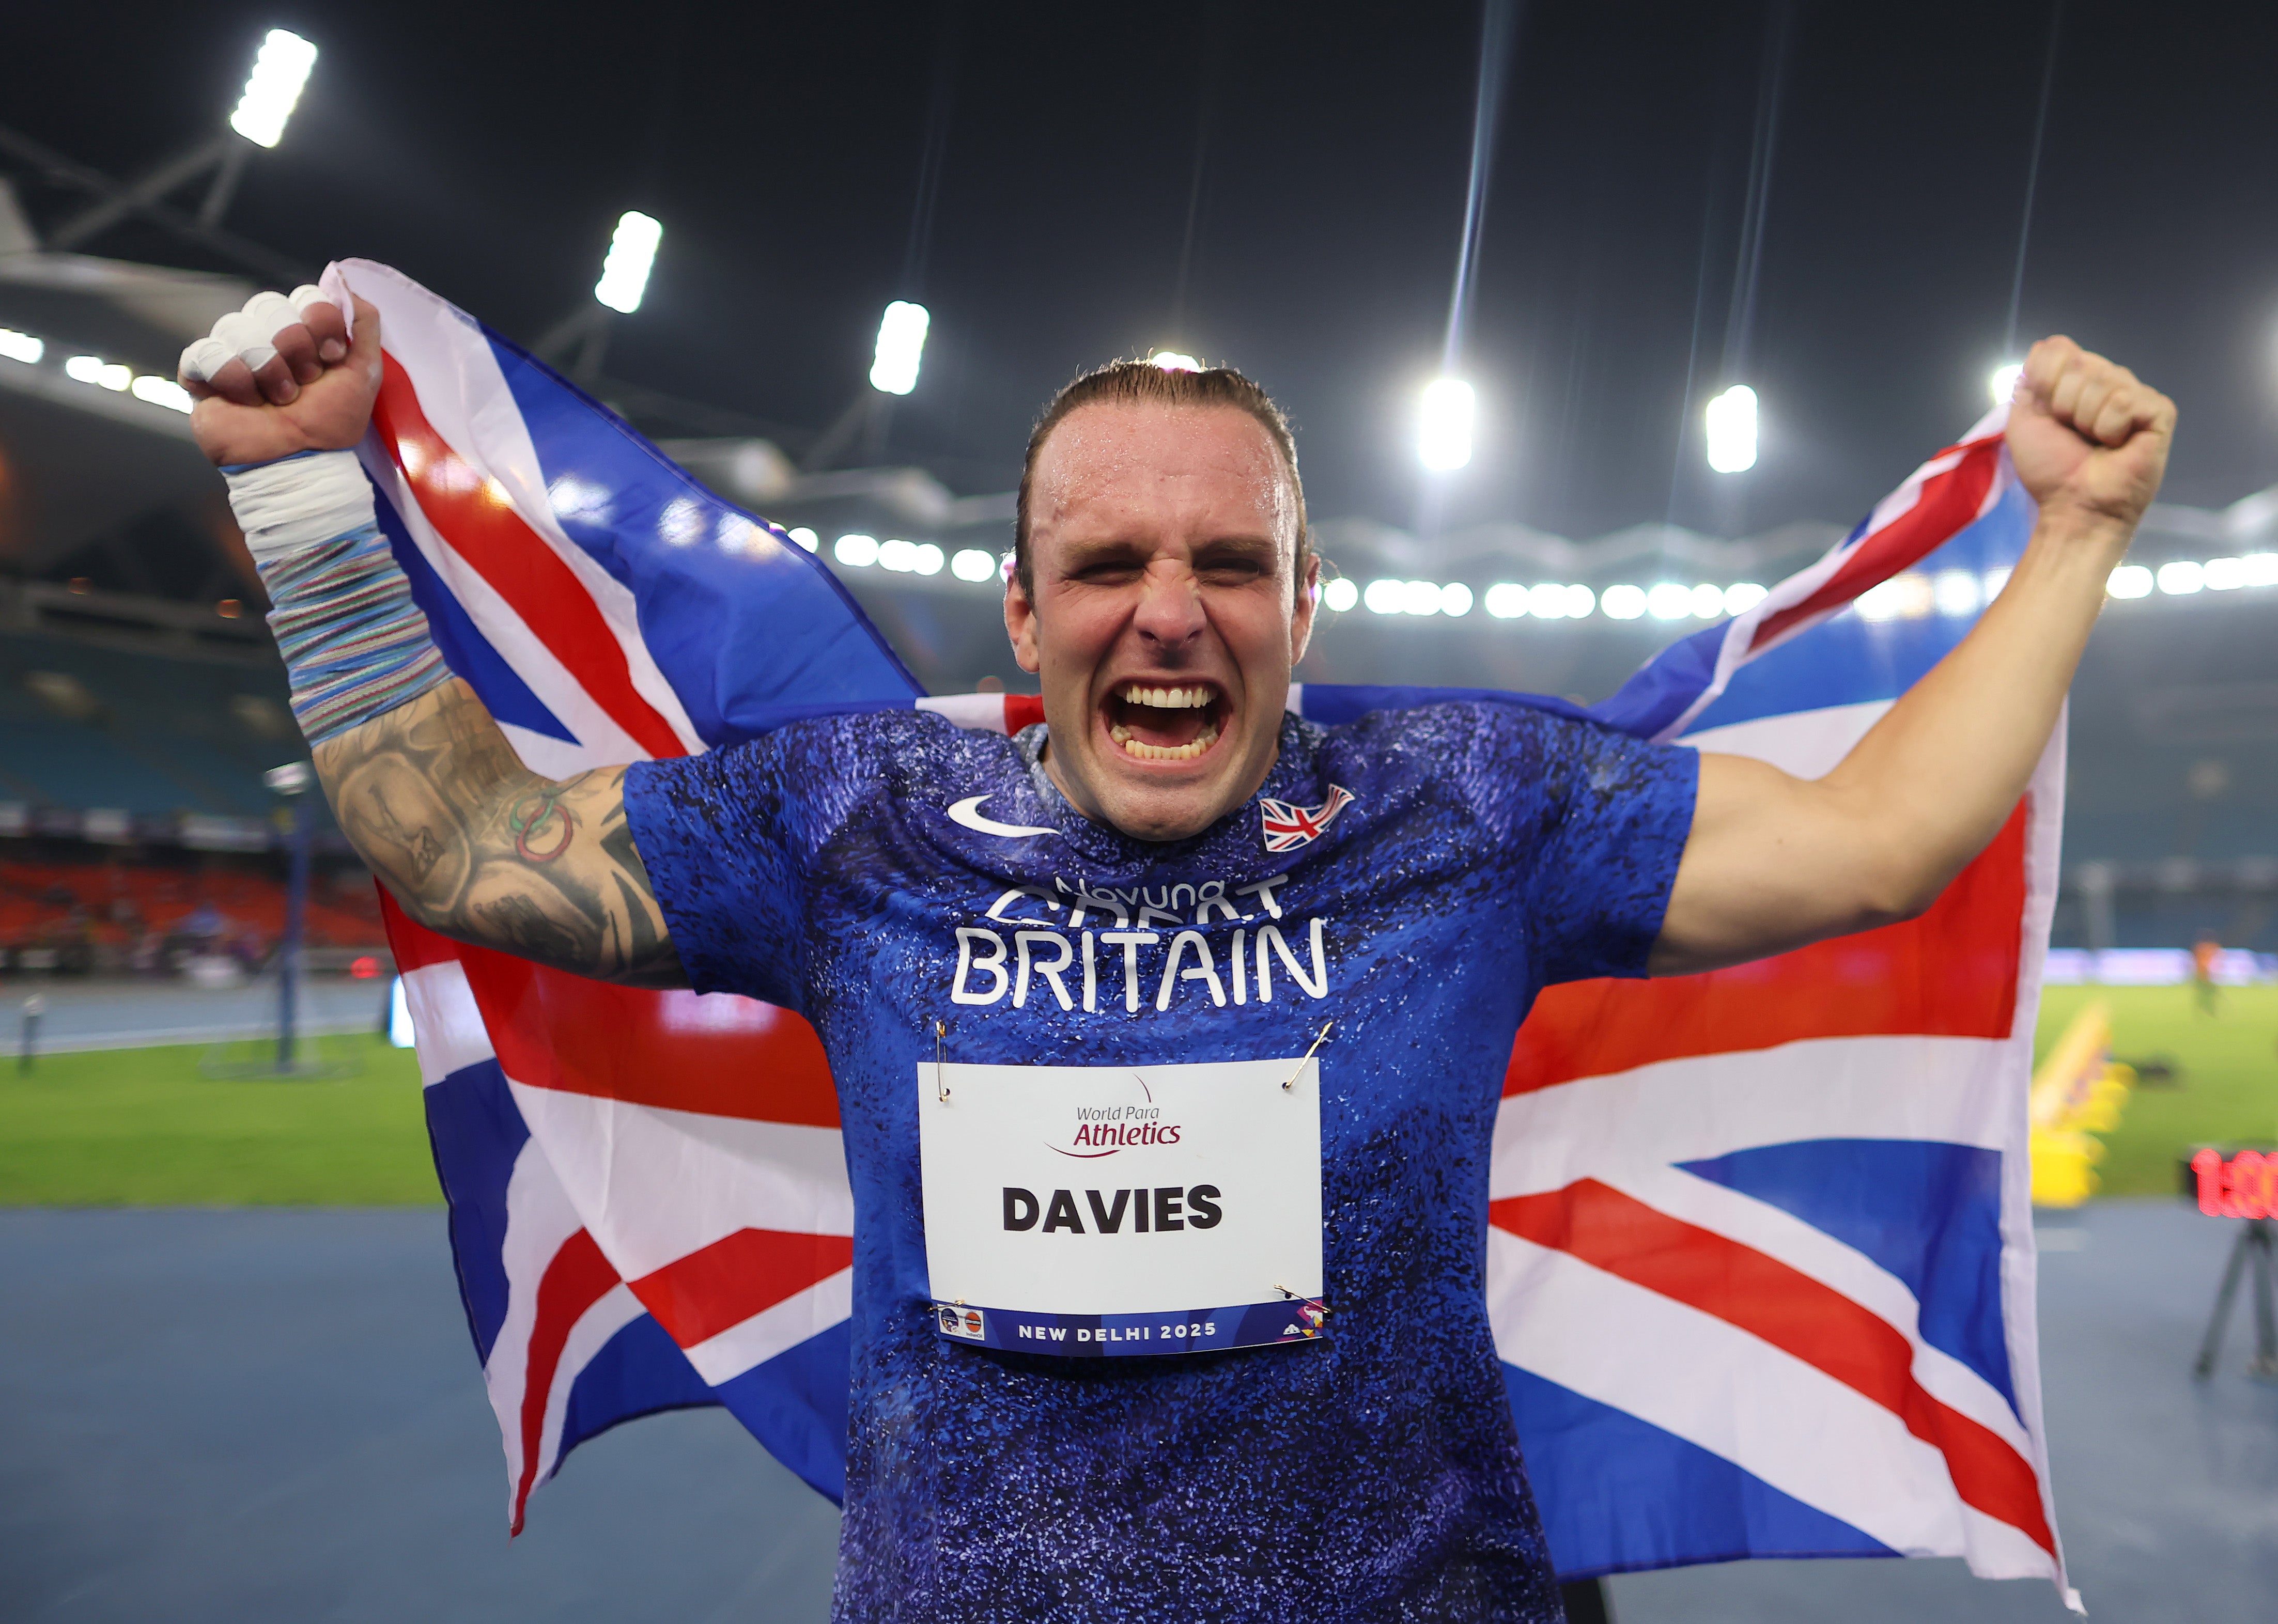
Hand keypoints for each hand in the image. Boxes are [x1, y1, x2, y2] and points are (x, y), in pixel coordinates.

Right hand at [182, 291, 382, 467]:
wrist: (298, 461)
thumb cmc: (331, 423)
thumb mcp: (363, 373)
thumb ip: (362, 324)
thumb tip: (346, 279)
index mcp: (303, 331)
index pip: (305, 297)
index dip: (319, 322)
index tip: (331, 357)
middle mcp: (265, 335)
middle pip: (269, 305)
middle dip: (294, 349)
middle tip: (303, 384)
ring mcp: (231, 352)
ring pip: (236, 327)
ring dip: (267, 371)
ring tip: (278, 400)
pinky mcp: (200, 373)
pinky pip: (205, 352)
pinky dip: (231, 379)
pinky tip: (244, 400)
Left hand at [2005, 335, 2175, 541]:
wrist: (2072, 504)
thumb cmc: (2050, 468)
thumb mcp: (2024, 419)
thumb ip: (2030, 380)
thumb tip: (2048, 347)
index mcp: (2076, 379)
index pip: (2056, 349)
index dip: (2043, 383)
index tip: (2047, 416)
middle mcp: (2108, 380)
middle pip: (2077, 363)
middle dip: (2063, 405)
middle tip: (2073, 434)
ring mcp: (2134, 393)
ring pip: (2101, 380)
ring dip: (2085, 419)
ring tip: (2095, 442)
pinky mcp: (2159, 410)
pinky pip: (2123, 400)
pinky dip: (2109, 427)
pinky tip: (2117, 444)